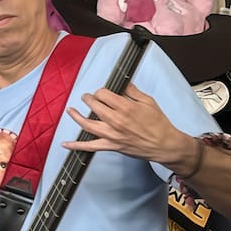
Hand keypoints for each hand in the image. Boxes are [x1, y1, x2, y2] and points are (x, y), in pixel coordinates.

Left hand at [63, 83, 190, 166]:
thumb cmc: (159, 124)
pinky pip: (90, 147)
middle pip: (94, 106)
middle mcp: (117, 120)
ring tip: (71, 110)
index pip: (104, 94)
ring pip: (88, 124)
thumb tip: (123, 83)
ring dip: (77, 116)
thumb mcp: (149, 102)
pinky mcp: (112, 146)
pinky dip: (76, 146)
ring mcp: (112, 134)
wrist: (164, 144)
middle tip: (88, 97)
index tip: (103, 92)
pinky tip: (66, 144)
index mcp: (126, 107)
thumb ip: (133, 91)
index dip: (101, 91)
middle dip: (89, 99)